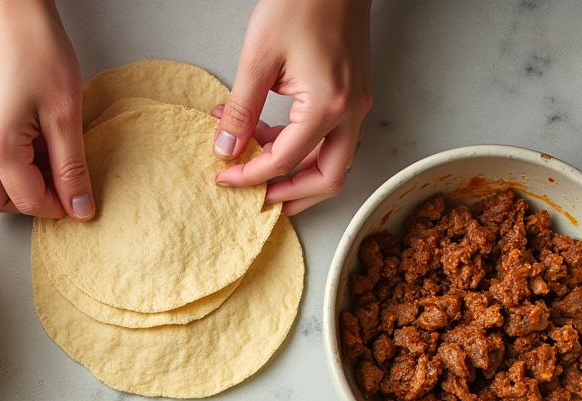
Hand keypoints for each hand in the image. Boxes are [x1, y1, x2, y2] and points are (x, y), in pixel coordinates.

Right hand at [0, 0, 93, 219]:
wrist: (4, 8)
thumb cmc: (32, 45)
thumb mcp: (65, 113)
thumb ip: (72, 169)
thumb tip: (79, 208)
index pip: (28, 202)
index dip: (58, 206)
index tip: (76, 196)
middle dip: (31, 200)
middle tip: (59, 179)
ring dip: (17, 185)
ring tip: (44, 155)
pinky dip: (6, 166)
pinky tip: (28, 141)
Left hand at [213, 0, 372, 214]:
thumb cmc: (301, 1)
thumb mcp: (258, 59)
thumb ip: (241, 110)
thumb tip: (226, 149)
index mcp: (328, 106)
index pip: (284, 162)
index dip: (250, 176)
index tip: (224, 177)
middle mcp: (350, 112)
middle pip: (327, 179)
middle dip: (291, 196)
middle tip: (257, 200)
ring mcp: (356, 104)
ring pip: (333, 162)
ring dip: (297, 173)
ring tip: (257, 167)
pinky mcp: (353, 94)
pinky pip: (332, 138)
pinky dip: (303, 147)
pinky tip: (268, 134)